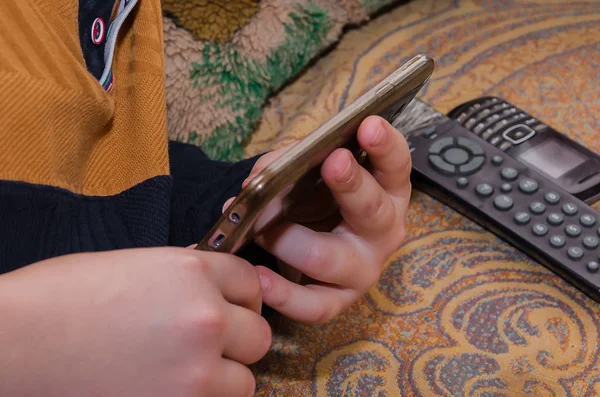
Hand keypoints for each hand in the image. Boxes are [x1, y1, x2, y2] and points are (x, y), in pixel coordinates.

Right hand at [0, 247, 270, 396]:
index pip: (250, 280)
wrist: (17, 341)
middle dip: (239, 336)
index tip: (229, 305)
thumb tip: (209, 285)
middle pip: (258, 332)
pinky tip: (176, 388)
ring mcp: (196, 368)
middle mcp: (205, 317)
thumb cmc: (63, 296)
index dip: (240, 294)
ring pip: (246, 378)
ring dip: (226, 375)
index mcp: (192, 271)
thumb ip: (184, 275)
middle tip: (211, 342)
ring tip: (192, 372)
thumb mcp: (135, 264)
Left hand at [233, 115, 410, 323]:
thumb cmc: (316, 198)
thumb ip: (289, 163)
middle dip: (351, 185)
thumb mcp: (309, 172)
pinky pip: (315, 306)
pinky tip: (260, 278)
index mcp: (386, 191)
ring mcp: (364, 269)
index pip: (396, 165)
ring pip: (329, 258)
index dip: (386, 145)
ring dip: (288, 239)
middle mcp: (384, 231)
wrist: (311, 242)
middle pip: (373, 210)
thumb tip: (258, 179)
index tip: (368, 123)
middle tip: (331, 163)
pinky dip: (284, 295)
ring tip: (260, 228)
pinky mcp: (339, 300)